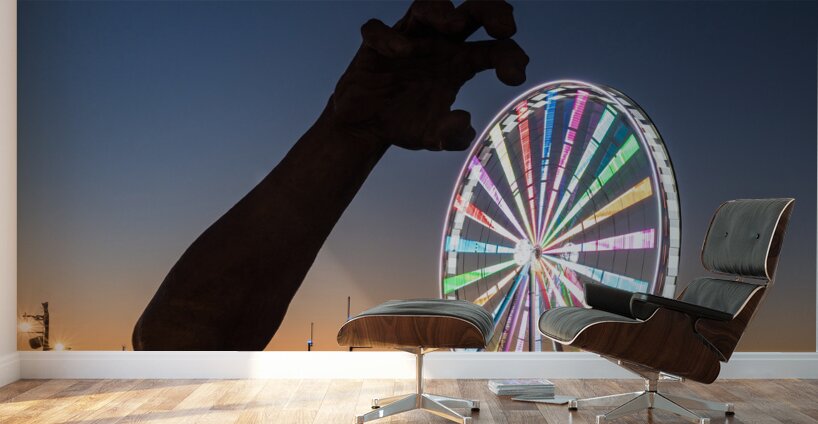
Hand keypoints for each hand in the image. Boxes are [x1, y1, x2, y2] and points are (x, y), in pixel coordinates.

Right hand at [332, 0, 528, 150]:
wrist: (367, 127)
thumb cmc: (407, 123)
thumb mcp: (434, 136)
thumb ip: (453, 135)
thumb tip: (464, 121)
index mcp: (463, 62)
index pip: (496, 49)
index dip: (511, 57)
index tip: (515, 76)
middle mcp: (440, 43)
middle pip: (471, 11)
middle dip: (491, 12)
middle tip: (505, 28)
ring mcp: (408, 39)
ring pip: (426, 7)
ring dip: (441, 11)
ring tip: (454, 25)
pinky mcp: (375, 45)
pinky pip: (378, 30)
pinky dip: (389, 37)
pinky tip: (401, 52)